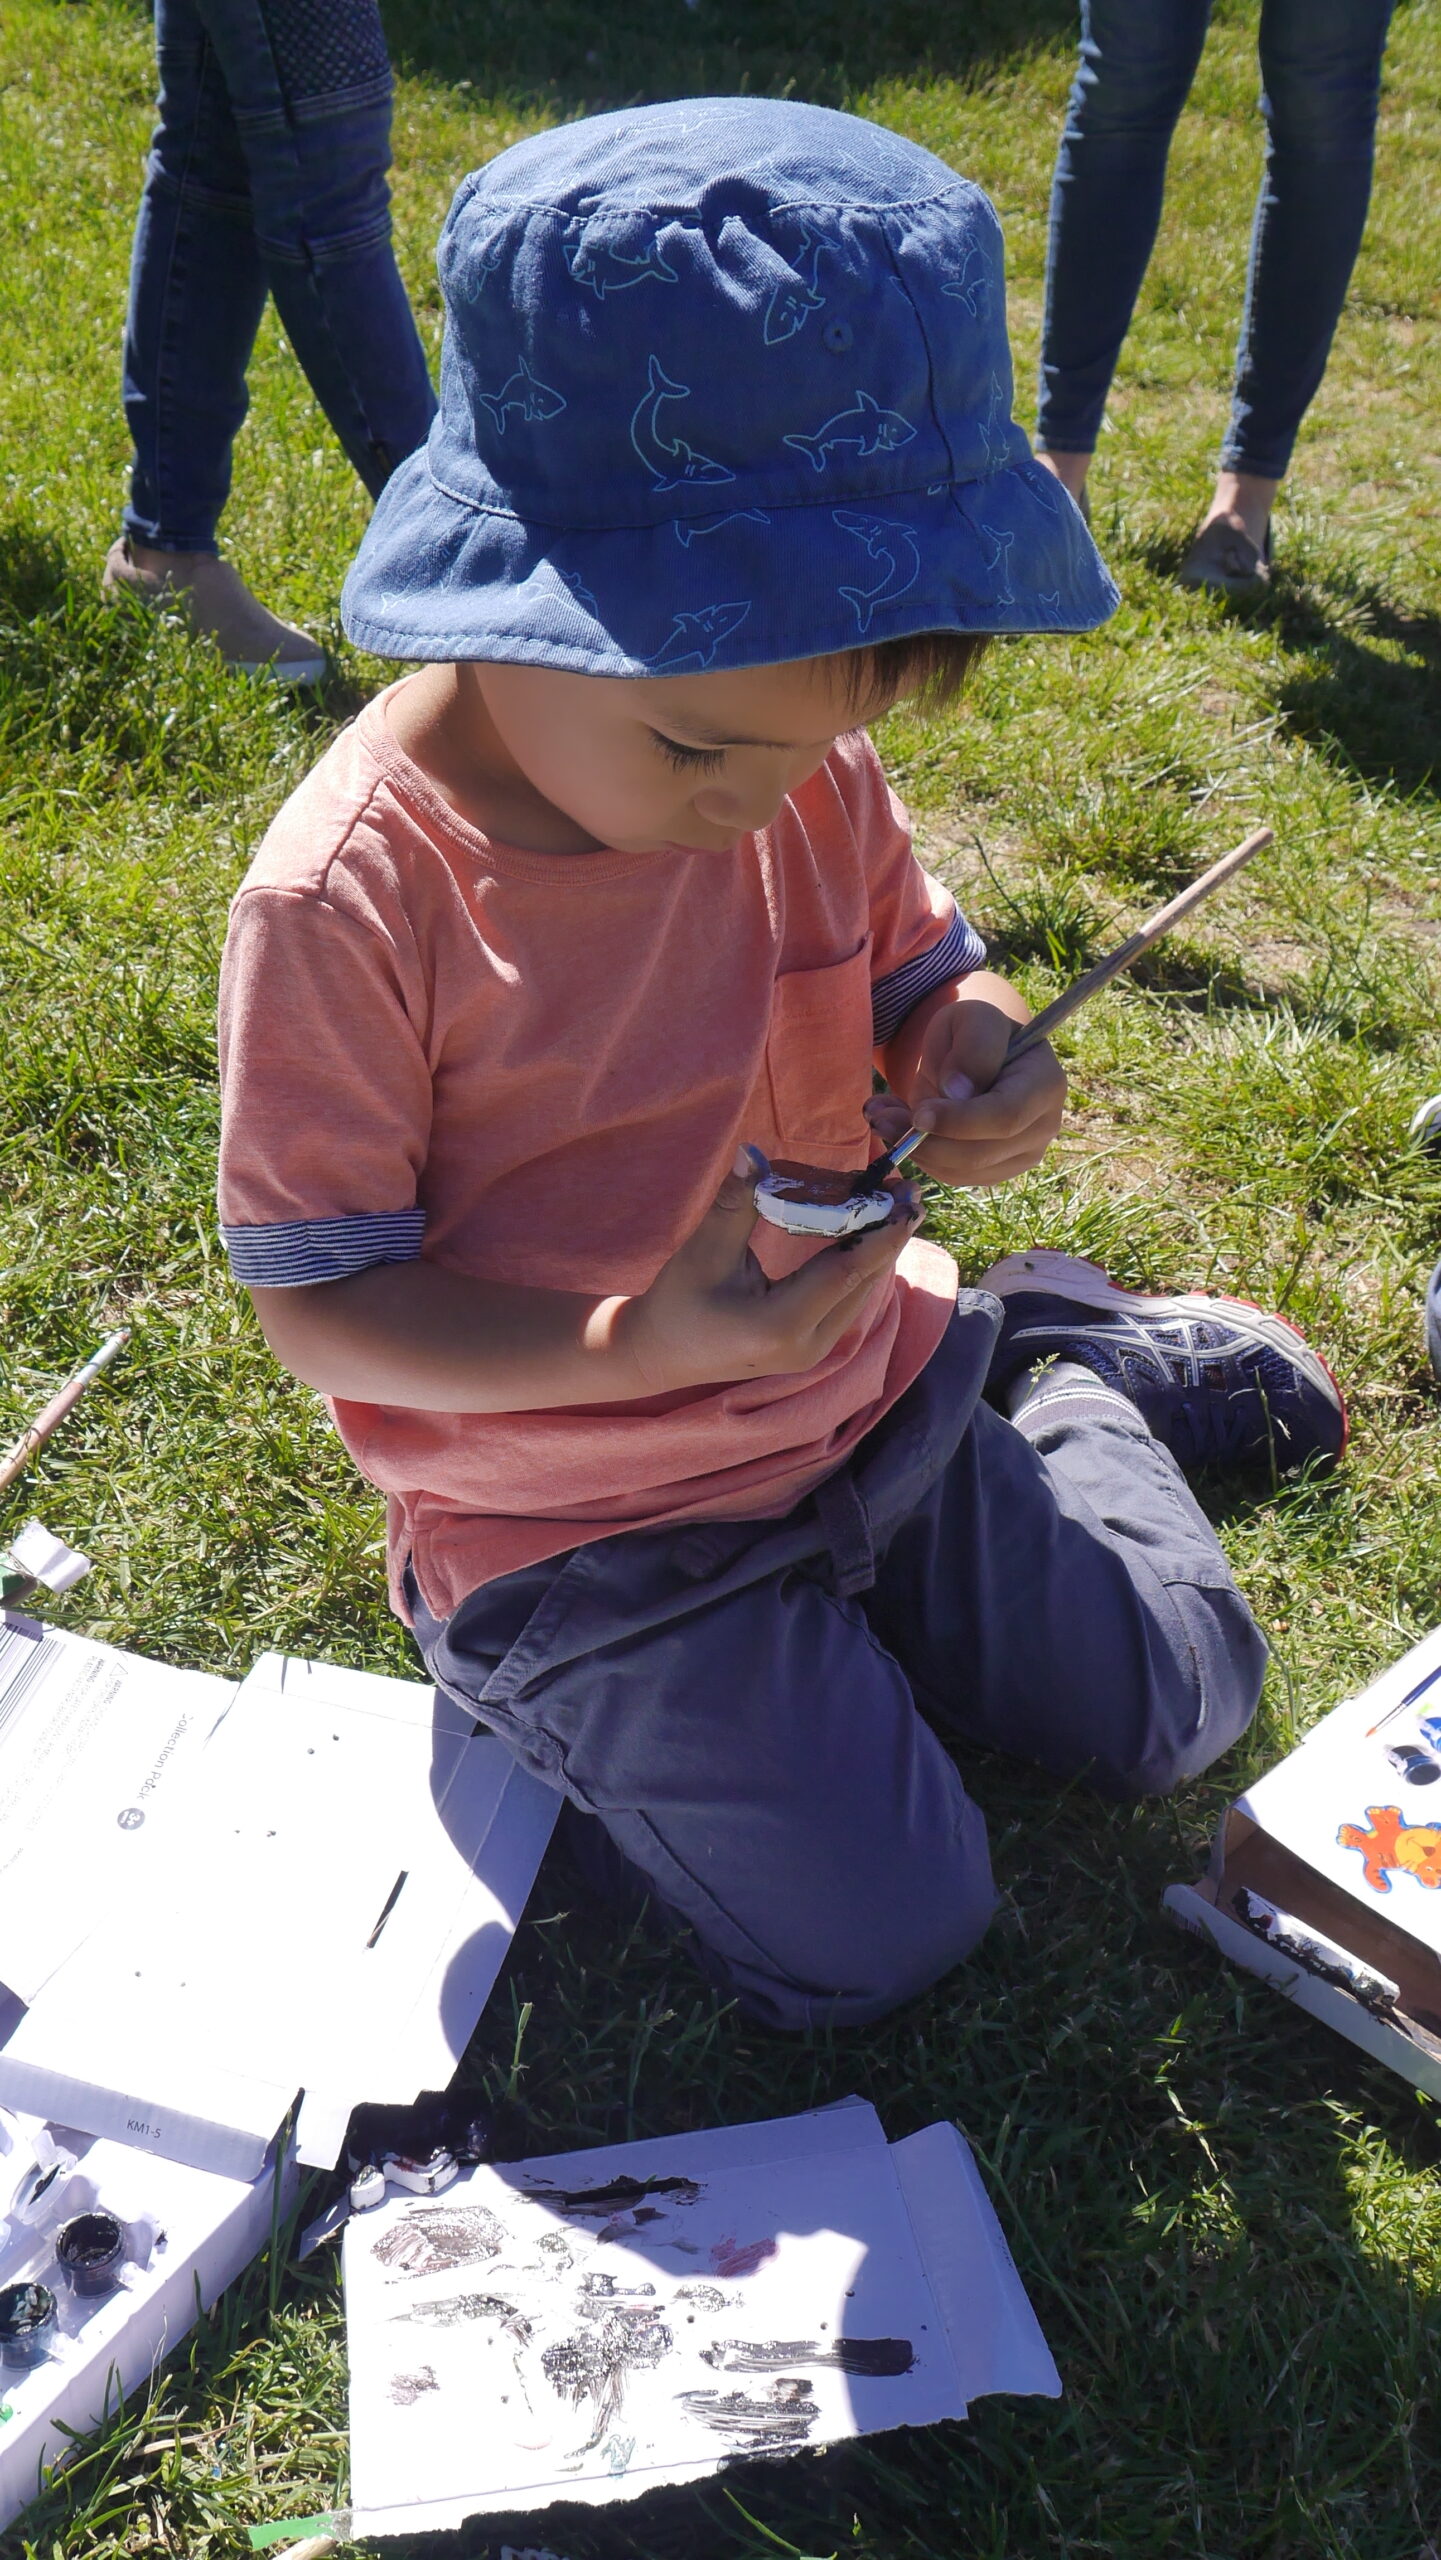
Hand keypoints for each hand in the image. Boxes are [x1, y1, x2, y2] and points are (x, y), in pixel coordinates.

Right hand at [616, 1153, 920, 1391]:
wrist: (658, 1354)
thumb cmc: (676, 1303)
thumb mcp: (704, 1250)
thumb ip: (736, 1203)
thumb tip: (751, 1152)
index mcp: (782, 1325)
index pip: (846, 1272)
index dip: (880, 1232)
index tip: (904, 1197)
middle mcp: (809, 1345)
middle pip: (863, 1282)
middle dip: (888, 1235)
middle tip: (908, 1190)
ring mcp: (813, 1351)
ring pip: (860, 1294)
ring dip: (878, 1249)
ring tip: (898, 1205)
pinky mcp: (811, 1347)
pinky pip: (847, 1300)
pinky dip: (859, 1265)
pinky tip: (869, 1233)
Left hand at [867, 987, 1064, 1187]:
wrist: (972, 1057)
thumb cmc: (974, 1032)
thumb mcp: (971, 1018)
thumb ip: (973, 1044)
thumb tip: (959, 1091)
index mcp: (1046, 1082)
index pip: (1006, 1116)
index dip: (960, 1121)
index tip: (919, 1113)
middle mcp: (1044, 1125)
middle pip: (982, 1153)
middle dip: (927, 1142)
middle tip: (881, 1119)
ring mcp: (1024, 1154)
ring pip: (963, 1171)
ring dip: (916, 1151)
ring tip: (885, 1117)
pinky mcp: (997, 1170)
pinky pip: (953, 1176)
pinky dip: (920, 1157)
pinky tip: (903, 1129)